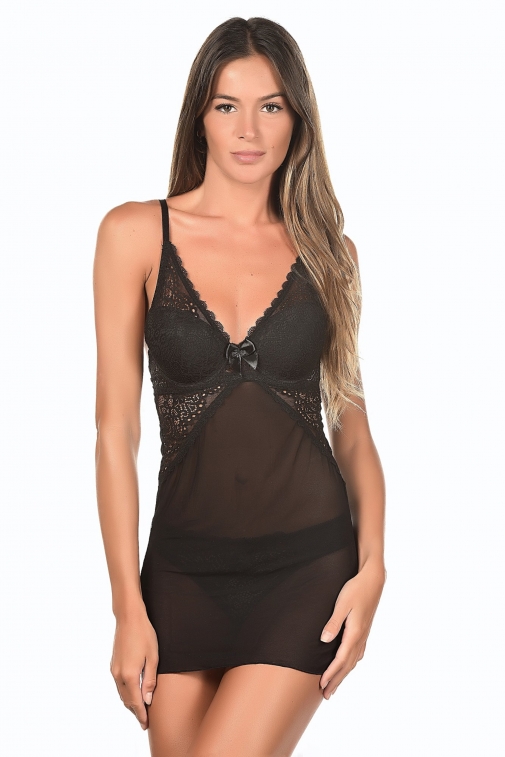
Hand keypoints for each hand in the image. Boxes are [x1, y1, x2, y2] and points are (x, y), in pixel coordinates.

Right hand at [110, 609, 158, 728]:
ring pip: (121, 694)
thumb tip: (148, 699)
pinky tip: (133, 693)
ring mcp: (114, 670)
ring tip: (140, 709)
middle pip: (127, 701)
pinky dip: (126, 693)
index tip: (145, 724)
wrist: (129, 618)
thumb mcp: (153, 657)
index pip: (136, 702)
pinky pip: (119, 685)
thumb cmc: (144, 634)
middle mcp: (118, 675)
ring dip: (130, 702)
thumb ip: (150, 680)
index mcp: (130, 675)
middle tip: (144, 720)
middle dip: (135, 711)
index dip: (141, 715)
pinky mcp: (113, 665)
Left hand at [319, 560, 385, 699]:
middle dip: (336, 680)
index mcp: (354, 633)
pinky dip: (350, 664)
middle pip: (348, 665)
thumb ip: (333, 622)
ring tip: (334, 685)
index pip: (341, 659)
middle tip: (326, 695)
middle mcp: (360, 637)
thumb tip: (324, 640)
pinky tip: (348, 665)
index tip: (322, 685)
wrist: (373, 580)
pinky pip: (357, 653)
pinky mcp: (364, 630)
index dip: (331, 673)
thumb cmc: (356, 589)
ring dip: (343, 674)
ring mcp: (364, 635)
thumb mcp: (342, 603)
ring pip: (353, 661)